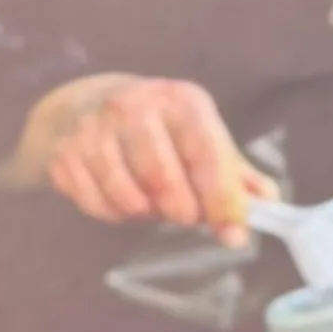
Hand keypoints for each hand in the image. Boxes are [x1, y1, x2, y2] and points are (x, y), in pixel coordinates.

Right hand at [5, 73, 273, 243]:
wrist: (84, 103)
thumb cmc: (157, 126)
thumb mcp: (200, 135)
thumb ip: (234, 173)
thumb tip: (267, 204)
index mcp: (179, 99)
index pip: (207, 154)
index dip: (223, 200)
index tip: (234, 232)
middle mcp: (134, 106)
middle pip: (165, 182)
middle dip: (182, 211)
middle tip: (186, 213)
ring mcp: (93, 130)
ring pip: (130, 199)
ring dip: (148, 213)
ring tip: (153, 200)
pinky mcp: (65, 155)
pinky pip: (99, 207)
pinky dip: (117, 215)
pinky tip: (123, 197)